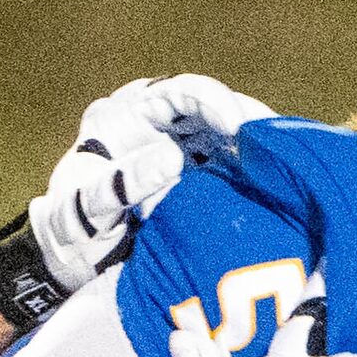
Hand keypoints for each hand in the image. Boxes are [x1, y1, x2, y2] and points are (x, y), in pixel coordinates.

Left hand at [26, 75, 280, 293]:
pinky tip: (277, 189)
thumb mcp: (84, 207)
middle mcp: (160, 125)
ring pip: (228, 139)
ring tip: (289, 167)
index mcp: (128, 115)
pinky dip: (252, 178)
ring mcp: (182, 150)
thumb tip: (173, 157)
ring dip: (257, 152)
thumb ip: (122, 182)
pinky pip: (230, 169)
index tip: (238, 125)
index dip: (214, 102)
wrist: (68, 263)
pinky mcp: (197, 180)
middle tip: (282, 146)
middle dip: (249, 125)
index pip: (178, 93)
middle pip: (214, 112)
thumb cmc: (68, 230)